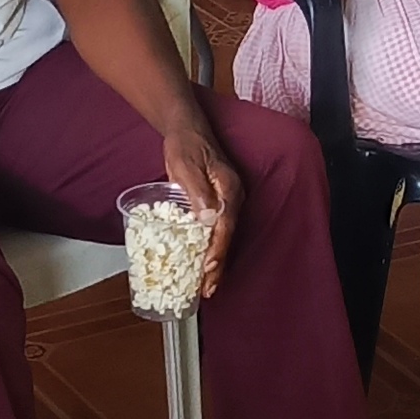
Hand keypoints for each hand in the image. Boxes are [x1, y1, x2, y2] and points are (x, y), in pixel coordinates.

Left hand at [158, 115, 240, 297]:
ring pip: (224, 237)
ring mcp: (228, 201)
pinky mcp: (219, 203)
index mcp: (229, 189)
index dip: (217, 250)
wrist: (186, 128)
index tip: (208, 269)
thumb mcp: (187, 166)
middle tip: (208, 290)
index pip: (225, 226)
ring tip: (207, 286)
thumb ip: (198, 192)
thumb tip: (209, 219)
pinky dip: (211, 250)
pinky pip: (217, 231)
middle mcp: (233, 197)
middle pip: (227, 237)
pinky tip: (203, 264)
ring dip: (216, 262)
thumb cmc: (185, 144)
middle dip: (218, 266)